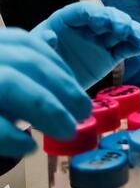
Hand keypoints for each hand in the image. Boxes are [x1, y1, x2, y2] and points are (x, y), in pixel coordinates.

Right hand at [0, 29, 91, 156]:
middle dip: (63, 89)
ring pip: (10, 84)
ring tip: (67, 129)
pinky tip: (28, 146)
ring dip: (46, 108)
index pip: (30, 47)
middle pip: (26, 64)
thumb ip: (18, 57)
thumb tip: (51, 41)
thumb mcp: (0, 64)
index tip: (78, 92)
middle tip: (83, 113)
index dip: (60, 70)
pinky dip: (11, 135)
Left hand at [32, 2, 139, 89]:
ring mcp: (101, 40)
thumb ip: (42, 43)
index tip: (103, 21)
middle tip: (124, 30)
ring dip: (132, 31)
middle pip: (106, 17)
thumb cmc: (37, 64)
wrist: (48, 88)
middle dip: (118, 21)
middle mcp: (88, 26)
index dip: (96, 13)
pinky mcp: (110, 55)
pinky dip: (134, 45)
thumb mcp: (35, 52)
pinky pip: (125, 48)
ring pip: (120, 30)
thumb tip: (50, 36)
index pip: (83, 11)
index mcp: (67, 20)